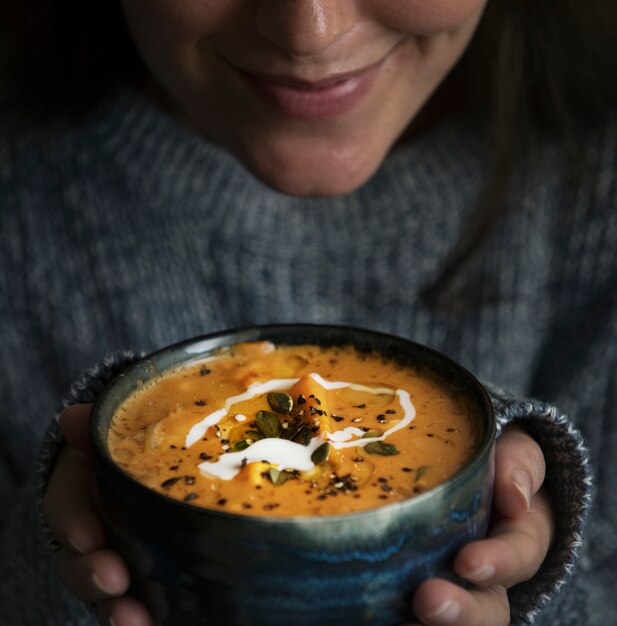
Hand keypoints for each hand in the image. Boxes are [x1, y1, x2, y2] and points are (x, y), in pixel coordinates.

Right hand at [42, 404, 156, 625]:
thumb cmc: (140, 442)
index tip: (89, 538)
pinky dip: (144, 619)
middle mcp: (94, 529)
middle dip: (91, 576)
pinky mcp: (147, 578)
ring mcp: (119, 556)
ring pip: (105, 591)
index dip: (73, 523)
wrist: (166, 459)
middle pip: (79, 561)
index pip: (67, 506)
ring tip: (135, 623)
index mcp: (86, 489)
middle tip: (115, 583)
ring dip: (116, 611)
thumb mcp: (119, 430)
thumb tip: (72, 418)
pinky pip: (139, 604)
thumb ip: (97, 427)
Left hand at [403, 425, 553, 625]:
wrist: (463, 465)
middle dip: (462, 612)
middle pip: (487, 608)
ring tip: (399, 623)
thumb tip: (515, 498)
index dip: (497, 562)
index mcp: (519, 537)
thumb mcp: (514, 451)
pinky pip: (407, 613)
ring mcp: (453, 584)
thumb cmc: (492, 458)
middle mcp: (490, 574)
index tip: (467, 561)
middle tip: (428, 600)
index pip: (518, 556)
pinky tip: (370, 616)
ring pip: (451, 621)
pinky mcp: (412, 585)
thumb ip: (521, 464)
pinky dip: (391, 619)